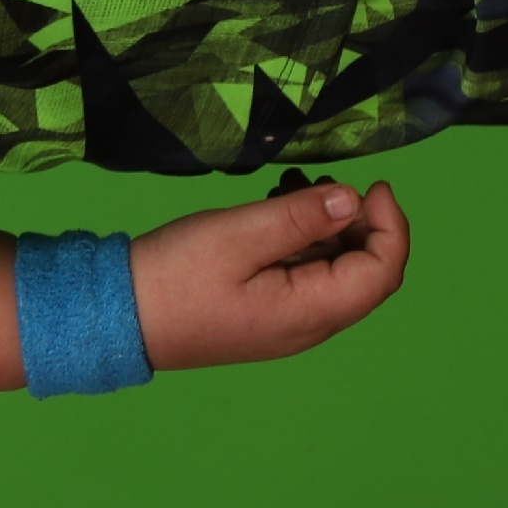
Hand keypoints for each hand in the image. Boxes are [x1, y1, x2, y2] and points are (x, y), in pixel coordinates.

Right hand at [127, 180, 410, 370]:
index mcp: (310, 312)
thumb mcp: (238, 235)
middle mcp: (308, 326)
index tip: (373, 184)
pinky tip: (273, 210)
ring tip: (293, 187)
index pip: (381, 273)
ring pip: (333, 274)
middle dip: (361, 224)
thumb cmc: (176, 275)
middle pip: (365, 276)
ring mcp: (286, 323)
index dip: (391, 226)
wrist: (116, 317)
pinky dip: (302, 241)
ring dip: (327, 229)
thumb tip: (352, 201)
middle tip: (327, 181)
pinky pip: (303, 277)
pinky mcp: (264, 314)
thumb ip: (300, 217)